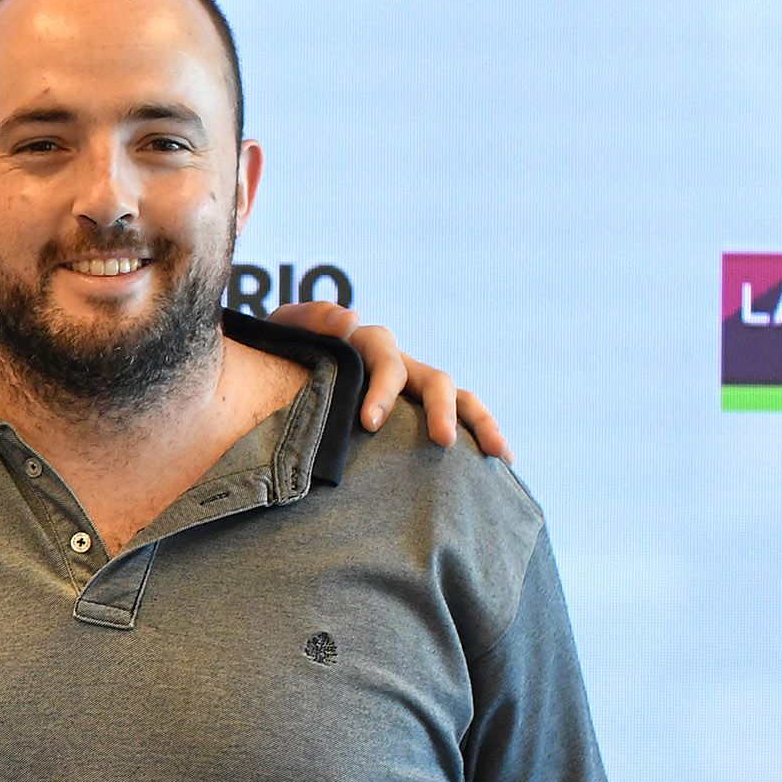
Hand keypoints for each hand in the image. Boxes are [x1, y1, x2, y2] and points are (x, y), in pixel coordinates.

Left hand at [277, 303, 509, 459]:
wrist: (279, 375)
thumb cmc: (281, 356)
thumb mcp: (283, 331)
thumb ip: (309, 319)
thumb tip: (353, 320)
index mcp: (366, 346)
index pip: (385, 359)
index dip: (382, 389)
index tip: (370, 424)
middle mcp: (399, 365)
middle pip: (434, 379)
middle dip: (440, 409)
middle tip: (441, 441)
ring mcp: (414, 389)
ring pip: (458, 397)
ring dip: (479, 422)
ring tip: (498, 454)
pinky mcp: (420, 413)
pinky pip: (460, 418)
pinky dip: (482, 435)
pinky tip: (502, 462)